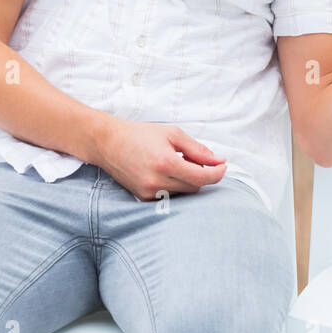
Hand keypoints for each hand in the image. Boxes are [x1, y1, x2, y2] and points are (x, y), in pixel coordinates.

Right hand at [97, 118, 226, 200]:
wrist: (108, 143)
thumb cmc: (141, 135)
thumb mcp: (173, 134)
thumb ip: (198, 149)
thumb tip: (219, 161)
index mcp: (165, 163)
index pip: (201, 177)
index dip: (217, 174)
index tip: (223, 167)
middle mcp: (156, 182)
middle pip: (194, 186)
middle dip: (201, 173)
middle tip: (194, 157)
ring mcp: (148, 192)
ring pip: (183, 192)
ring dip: (187, 179)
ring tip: (176, 161)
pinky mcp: (143, 198)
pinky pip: (169, 195)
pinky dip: (175, 185)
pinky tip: (166, 171)